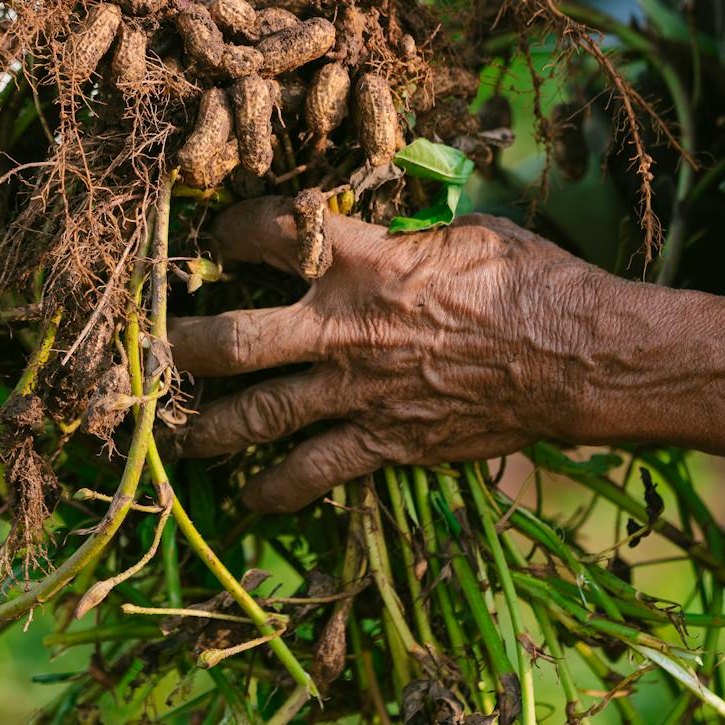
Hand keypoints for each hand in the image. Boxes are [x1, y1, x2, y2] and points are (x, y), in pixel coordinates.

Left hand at [170, 196, 601, 512]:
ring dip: (203, 427)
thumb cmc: (531, 282)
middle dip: (178, 344)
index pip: (267, 234)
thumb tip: (374, 230)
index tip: (213, 235)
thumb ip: (402, 235)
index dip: (227, 229)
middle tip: (147, 345)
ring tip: (170, 430)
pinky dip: (273, 490)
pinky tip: (249, 496)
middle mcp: (343, 328)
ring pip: (254, 417)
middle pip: (231, 340)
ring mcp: (357, 393)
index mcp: (363, 261)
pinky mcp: (382, 444)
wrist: (577, 360)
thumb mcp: (464, 232)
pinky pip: (311, 474)